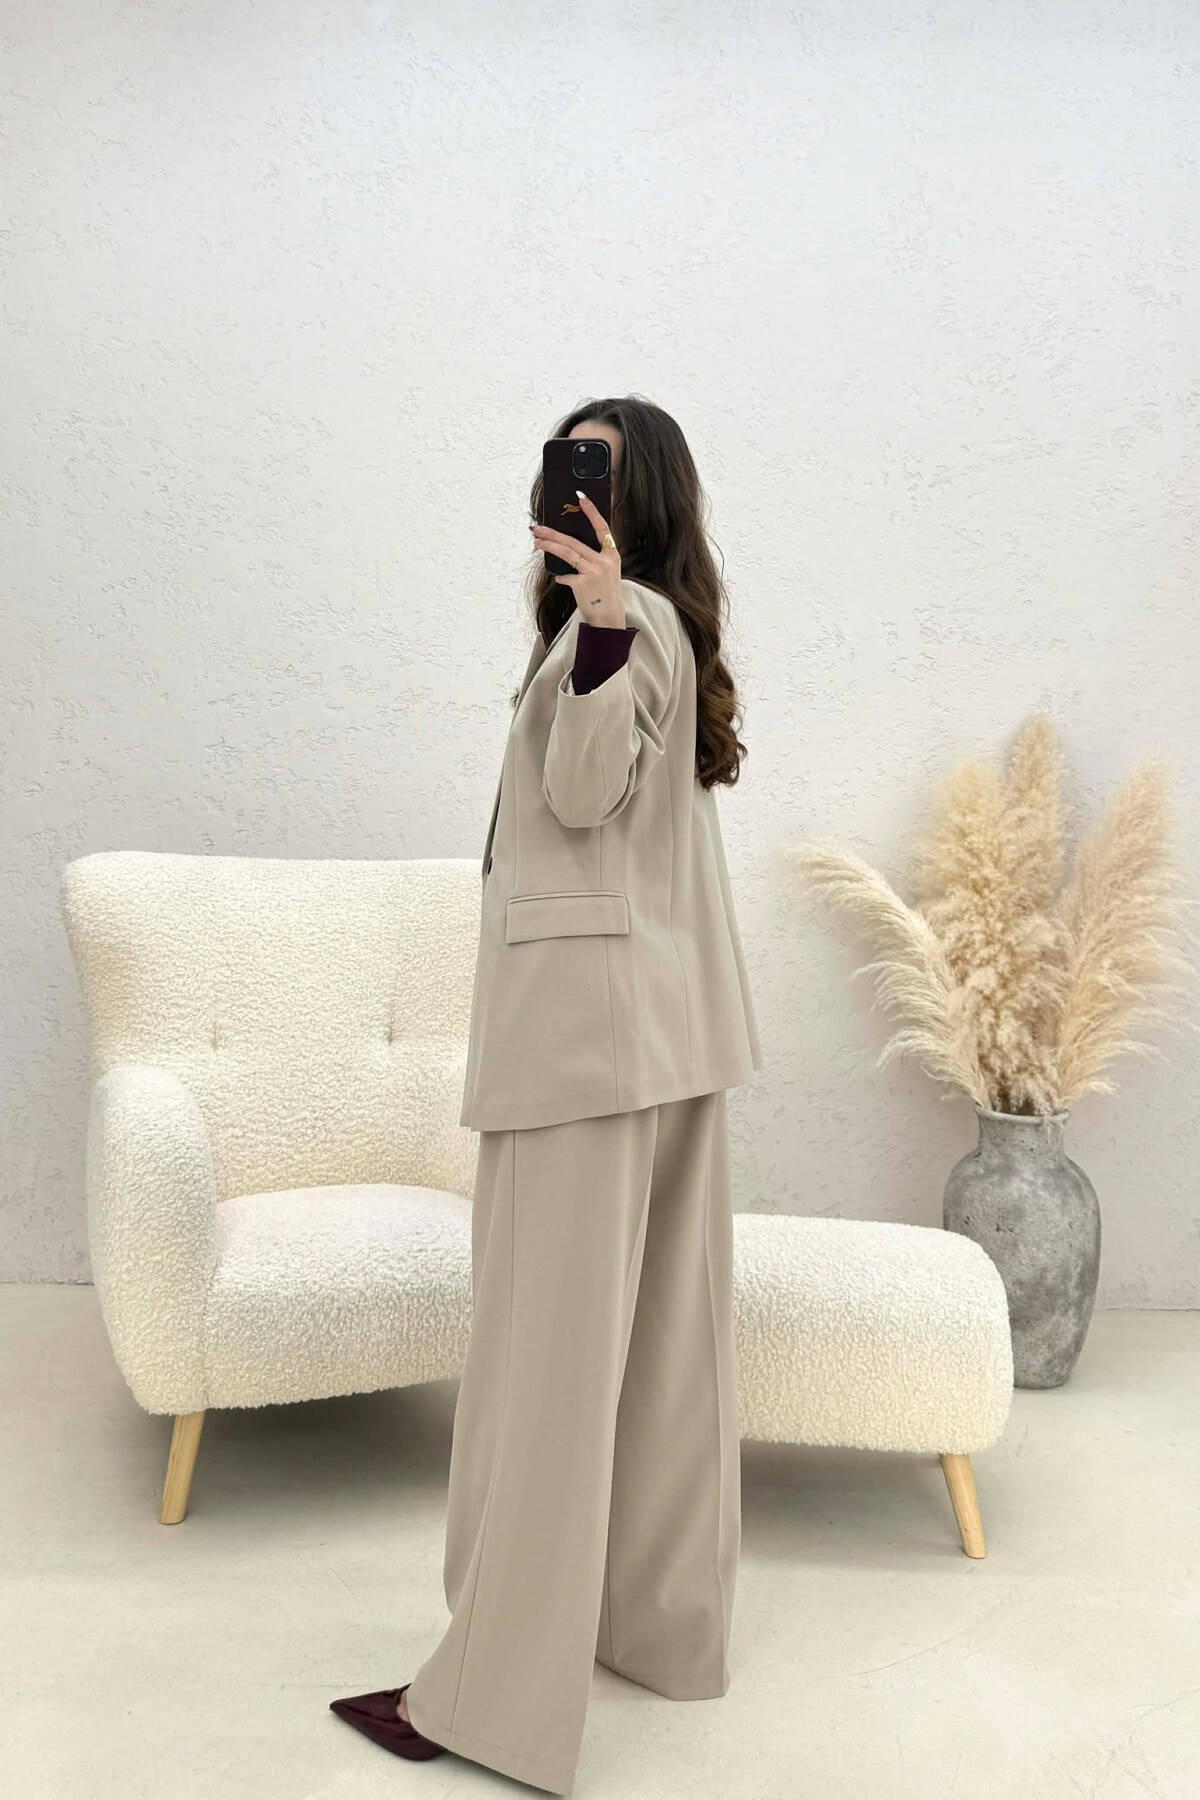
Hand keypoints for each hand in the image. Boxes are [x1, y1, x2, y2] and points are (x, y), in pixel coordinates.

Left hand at [530, 491, 625, 628]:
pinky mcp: (583, 583)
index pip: (602, 528)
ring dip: (549, 546)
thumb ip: (593, 560)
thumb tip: (568, 550)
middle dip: (553, 533)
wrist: (609, 620)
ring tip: (536, 541)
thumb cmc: (605, 595)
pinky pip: (566, 576)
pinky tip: (558, 578)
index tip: (581, 497)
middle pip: (574, 542)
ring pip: (566, 553)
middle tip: (537, 527)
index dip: (592, 512)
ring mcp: (594, 572)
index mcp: (612, 555)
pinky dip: (561, 577)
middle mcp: (604, 561)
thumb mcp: (607, 573)